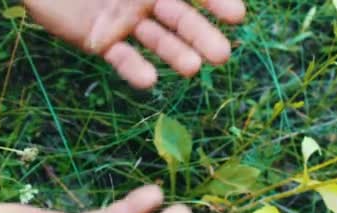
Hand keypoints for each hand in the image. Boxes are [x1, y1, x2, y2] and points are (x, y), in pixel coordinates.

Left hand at [23, 0, 245, 88]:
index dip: (216, 2)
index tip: (237, 16)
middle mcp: (144, 2)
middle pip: (180, 21)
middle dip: (201, 36)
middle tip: (222, 56)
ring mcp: (124, 23)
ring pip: (155, 40)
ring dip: (174, 54)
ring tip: (193, 69)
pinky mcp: (99, 41)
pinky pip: (120, 57)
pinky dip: (134, 69)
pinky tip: (149, 81)